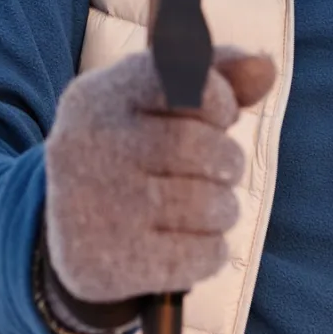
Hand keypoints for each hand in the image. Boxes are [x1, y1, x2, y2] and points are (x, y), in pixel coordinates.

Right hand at [43, 47, 277, 306]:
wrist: (67, 235)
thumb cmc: (130, 151)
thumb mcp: (157, 103)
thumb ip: (216, 76)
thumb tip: (264, 67)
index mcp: (96, 98)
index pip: (184, 80)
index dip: (219, 100)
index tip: (216, 116)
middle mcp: (87, 148)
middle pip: (200, 147)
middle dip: (227, 161)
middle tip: (218, 171)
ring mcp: (95, 210)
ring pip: (207, 206)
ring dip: (223, 209)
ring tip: (205, 208)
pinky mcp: (108, 266)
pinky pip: (200, 257)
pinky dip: (210, 252)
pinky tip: (190, 244)